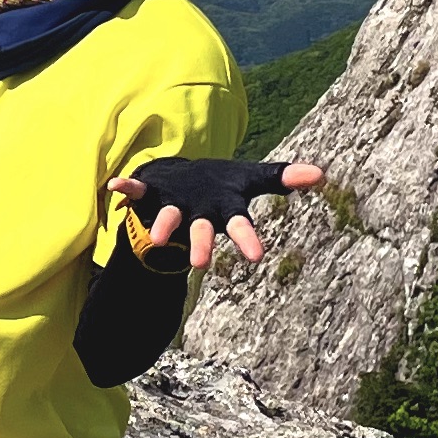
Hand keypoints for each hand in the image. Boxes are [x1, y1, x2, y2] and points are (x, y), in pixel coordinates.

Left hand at [108, 158, 326, 275]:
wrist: (181, 184)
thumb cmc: (219, 186)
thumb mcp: (252, 178)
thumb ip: (283, 177)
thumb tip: (321, 173)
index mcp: (224, 210)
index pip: (239, 226)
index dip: (246, 240)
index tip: (257, 257)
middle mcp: (198, 214)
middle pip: (201, 232)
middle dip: (201, 245)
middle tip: (200, 264)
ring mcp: (173, 206)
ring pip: (169, 218)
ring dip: (163, 226)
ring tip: (155, 236)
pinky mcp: (152, 195)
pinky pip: (138, 192)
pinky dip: (128, 189)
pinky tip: (115, 186)